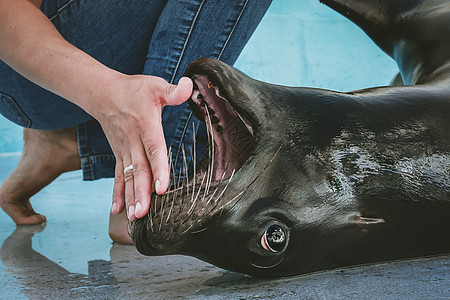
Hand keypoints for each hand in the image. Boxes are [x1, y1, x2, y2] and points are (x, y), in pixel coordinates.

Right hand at [93, 75, 192, 220]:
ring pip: (129, 176)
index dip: (158, 169)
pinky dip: (118, 193)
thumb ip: (172, 91)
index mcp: (145, 125)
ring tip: (134, 217)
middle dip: (141, 192)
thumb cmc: (133, 89)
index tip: (161, 189)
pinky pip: (119, 176)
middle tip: (144, 213)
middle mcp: (133, 141)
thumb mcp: (154, 85)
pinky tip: (117, 210)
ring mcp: (124, 150)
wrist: (102, 92)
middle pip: (139, 169)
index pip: (153, 149)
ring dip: (131, 197)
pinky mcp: (119, 155)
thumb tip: (189, 85)